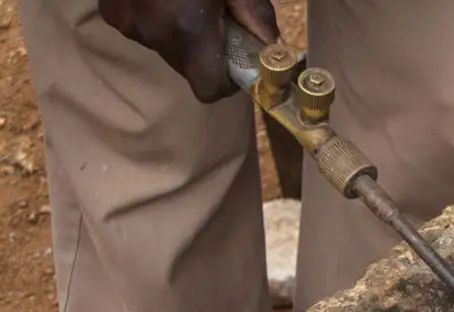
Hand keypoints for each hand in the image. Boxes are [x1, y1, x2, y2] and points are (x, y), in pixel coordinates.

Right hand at [99, 0, 279, 102]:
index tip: (237, 59)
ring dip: (181, 32)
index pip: (209, 89)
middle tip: (216, 16)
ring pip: (166, 47)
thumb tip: (271, 48)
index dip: (227, 80)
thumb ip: (255, 16)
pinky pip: (142, 27)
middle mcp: (153, 34)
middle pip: (188, 68)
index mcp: (188, 29)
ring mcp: (126, 23)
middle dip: (207, 51)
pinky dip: (157, 16)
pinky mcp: (111, 10)